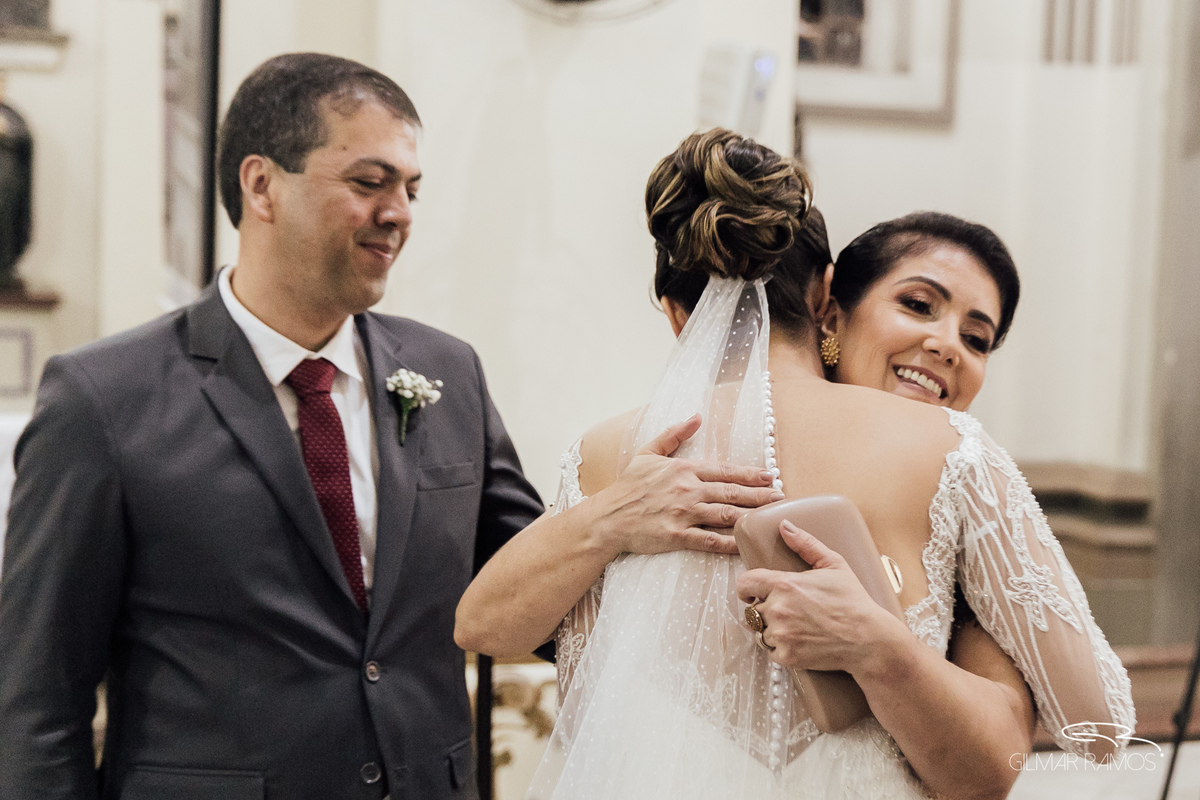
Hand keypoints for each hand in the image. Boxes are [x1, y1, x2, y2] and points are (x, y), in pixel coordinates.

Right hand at [592, 414, 783, 556]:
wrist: (608, 516)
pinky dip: (729, 542)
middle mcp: (688, 490)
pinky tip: (745, 543)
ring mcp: (683, 514)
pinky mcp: (677, 536)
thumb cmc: (628, 486)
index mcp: (684, 470)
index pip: (724, 470)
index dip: (750, 473)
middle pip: (732, 492)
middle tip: (780, 497)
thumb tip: (696, 416)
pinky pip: (709, 540)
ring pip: (725, 514)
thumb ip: (674, 434)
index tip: (770, 476)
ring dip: (751, 515)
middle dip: (759, 495)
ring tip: (770, 517)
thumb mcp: (649, 452)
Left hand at [736, 521, 905, 673]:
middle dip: (766, 609)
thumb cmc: (854, 602)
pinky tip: (798, 641)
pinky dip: (780, 648)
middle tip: (787, 611)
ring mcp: (781, 634)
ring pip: (760, 631)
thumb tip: (785, 526)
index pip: (745, 583)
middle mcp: (778, 609)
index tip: (750, 592)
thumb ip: (806, 543)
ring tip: (794, 627)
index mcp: (784, 585)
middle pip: (753, 609)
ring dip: (772, 630)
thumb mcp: (834, 564)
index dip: (746, 587)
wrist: (869, 639)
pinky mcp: (787, 656)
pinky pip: (770, 651)